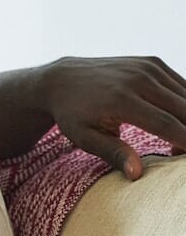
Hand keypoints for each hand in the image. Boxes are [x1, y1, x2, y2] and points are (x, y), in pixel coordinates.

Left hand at [42, 55, 185, 176]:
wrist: (63, 79)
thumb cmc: (73, 115)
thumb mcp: (85, 138)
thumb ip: (113, 153)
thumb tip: (137, 174)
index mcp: (121, 100)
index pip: (166, 124)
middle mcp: (138, 79)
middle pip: (182, 108)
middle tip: (184, 154)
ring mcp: (147, 67)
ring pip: (185, 95)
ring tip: (179, 143)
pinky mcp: (152, 62)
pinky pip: (180, 84)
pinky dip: (185, 103)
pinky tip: (179, 122)